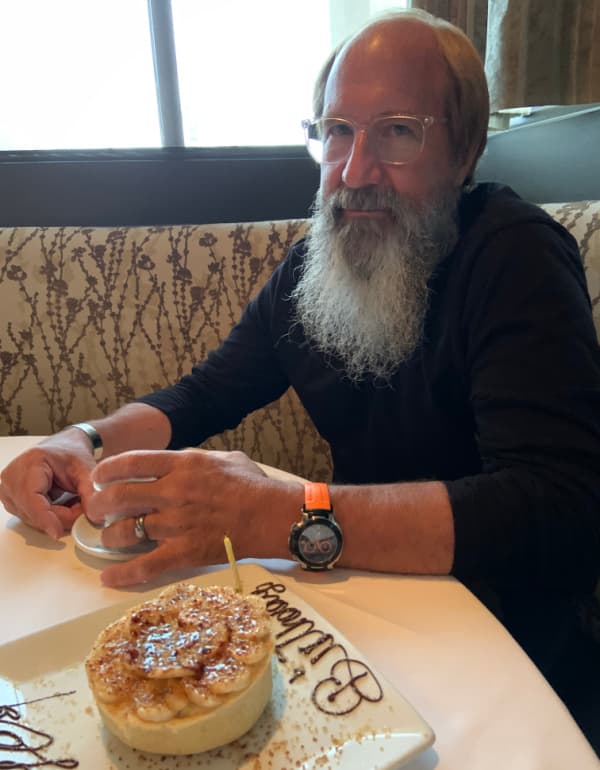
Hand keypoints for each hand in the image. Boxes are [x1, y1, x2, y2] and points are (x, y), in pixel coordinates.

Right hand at [0, 431, 96, 537]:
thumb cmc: (72, 454)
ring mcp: (8, 490)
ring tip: (73, 501)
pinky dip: (49, 516)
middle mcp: (12, 477)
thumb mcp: (87, 470)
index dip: (44, 517)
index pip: (31, 497)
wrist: (65, 448)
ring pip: (32, 518)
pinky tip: (62, 503)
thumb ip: (91, 493)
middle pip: (32, 511)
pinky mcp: (12, 500)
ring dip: (56, 517)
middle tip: (82, 508)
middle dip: (60, 517)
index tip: (57, 532)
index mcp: (29, 463)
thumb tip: (92, 518)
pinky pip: (31, 517)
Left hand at [87, 448, 275, 587]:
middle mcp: (173, 493)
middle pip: (119, 497)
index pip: (130, 463)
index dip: (106, 470)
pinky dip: (122, 574)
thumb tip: (176, 463)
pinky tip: (108, 578)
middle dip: (101, 505)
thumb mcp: (223, 458)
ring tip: (110, 538)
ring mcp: (176, 524)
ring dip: (110, 537)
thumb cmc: (253, 485)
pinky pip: (144, 566)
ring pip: (126, 532)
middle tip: (98, 510)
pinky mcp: (184, 553)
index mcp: (182, 465)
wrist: (272, 516)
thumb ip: (194, 460)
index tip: (98, 477)